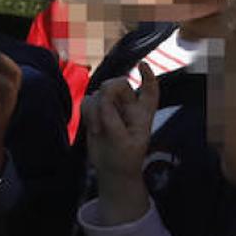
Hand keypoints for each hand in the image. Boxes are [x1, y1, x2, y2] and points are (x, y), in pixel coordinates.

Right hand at [84, 66, 158, 223]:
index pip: (149, 91)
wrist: (111, 170)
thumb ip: (112, 119)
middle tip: (104, 107)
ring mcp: (111, 109)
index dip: (148, 77)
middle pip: (119, 84)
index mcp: (142, 114)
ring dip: (94, 110)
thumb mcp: (123, 142)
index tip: (142, 65)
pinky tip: (92, 128)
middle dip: (108, 91)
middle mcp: (128, 108)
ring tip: (97, 129)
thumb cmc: (124, 158)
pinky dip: (86, 113)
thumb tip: (101, 100)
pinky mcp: (96, 113)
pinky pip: (86, 101)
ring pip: (98, 93)